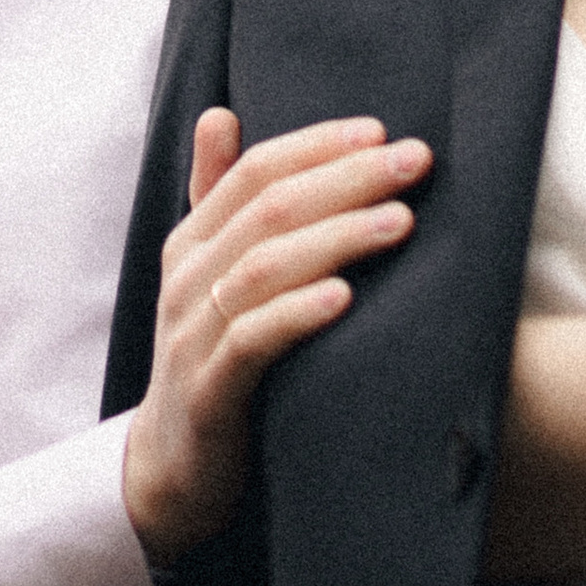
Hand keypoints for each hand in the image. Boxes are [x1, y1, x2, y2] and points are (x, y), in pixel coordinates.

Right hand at [120, 109, 430, 567]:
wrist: (170, 472)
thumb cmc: (208, 358)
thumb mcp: (209, 275)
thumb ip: (219, 199)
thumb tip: (220, 114)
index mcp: (192, 242)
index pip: (255, 171)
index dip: (317, 146)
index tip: (383, 131)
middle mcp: (187, 278)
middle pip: (268, 210)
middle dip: (347, 179)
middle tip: (415, 162)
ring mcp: (191, 335)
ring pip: (264, 268)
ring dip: (337, 238)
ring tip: (400, 222)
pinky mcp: (208, 393)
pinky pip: (251, 342)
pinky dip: (298, 314)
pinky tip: (345, 298)